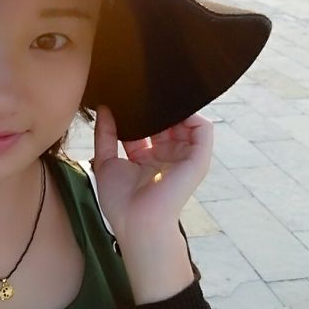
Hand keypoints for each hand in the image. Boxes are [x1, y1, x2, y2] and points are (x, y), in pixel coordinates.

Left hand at [92, 105, 212, 241]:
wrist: (137, 222)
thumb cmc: (120, 200)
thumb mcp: (105, 161)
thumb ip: (105, 134)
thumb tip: (104, 108)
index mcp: (145, 158)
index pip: (144, 127)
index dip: (137, 112)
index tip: (128, 94)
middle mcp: (165, 156)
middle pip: (165, 123)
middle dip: (156, 106)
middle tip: (144, 86)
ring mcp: (182, 156)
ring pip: (185, 123)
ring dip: (175, 108)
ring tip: (161, 92)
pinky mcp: (197, 159)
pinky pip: (203, 130)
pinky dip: (194, 115)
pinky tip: (177, 106)